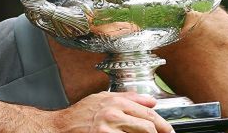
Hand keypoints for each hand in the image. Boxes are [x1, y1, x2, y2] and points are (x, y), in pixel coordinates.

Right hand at [51, 91, 173, 132]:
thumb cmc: (79, 115)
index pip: (148, 113)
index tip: (169, 132)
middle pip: (147, 127)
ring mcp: (107, 129)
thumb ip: (128, 98)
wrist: (59, 127)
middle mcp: (112, 114)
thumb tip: (152, 101)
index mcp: (115, 102)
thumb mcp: (102, 99)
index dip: (163, 125)